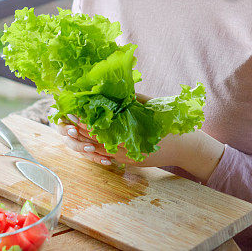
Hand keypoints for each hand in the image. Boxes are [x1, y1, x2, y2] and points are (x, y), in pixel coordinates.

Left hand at [57, 114, 224, 181]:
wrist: (187, 148)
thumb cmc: (171, 124)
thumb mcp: (152, 108)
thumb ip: (132, 101)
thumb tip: (114, 89)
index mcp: (129, 133)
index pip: (100, 127)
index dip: (84, 118)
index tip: (72, 110)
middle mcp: (125, 148)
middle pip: (95, 139)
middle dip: (79, 128)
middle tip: (64, 118)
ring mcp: (126, 157)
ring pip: (98, 150)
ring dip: (82, 140)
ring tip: (68, 131)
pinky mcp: (129, 162)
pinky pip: (107, 157)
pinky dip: (94, 151)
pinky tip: (83, 145)